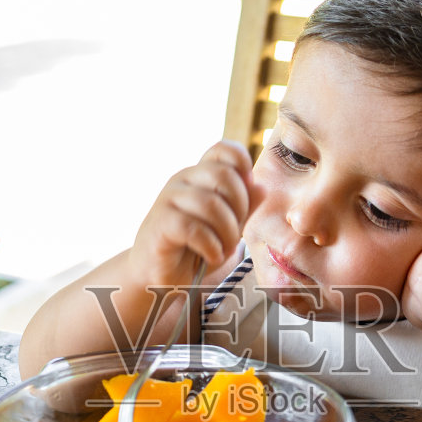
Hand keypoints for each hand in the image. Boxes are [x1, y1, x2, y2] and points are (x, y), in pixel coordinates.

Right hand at [130, 141, 254, 287]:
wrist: (160, 273)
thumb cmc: (196, 247)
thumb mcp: (228, 226)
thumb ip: (244, 206)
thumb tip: (261, 188)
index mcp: (201, 174)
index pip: (223, 149)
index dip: (242, 163)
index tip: (247, 193)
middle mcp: (183, 180)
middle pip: (223, 176)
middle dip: (240, 209)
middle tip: (235, 234)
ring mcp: (169, 199)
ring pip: (211, 204)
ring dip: (227, 233)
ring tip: (224, 250)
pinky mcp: (161, 223)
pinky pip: (194, 228)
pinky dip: (211, 246)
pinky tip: (211, 255)